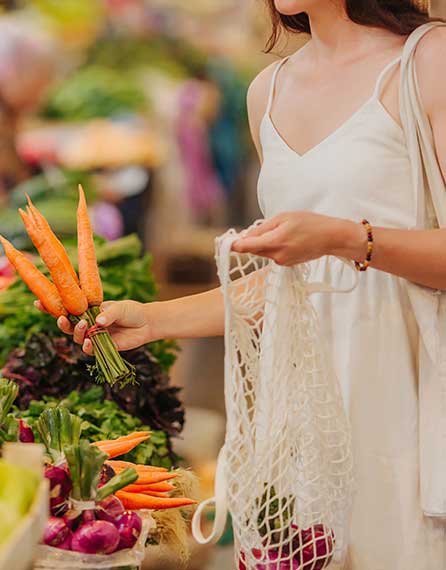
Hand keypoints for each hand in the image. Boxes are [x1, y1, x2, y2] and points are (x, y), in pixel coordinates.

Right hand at [35, 299, 157, 354]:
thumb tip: (98, 321)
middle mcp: (86, 323)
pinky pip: (89, 350)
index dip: (50, 306)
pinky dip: (87, 347)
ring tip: (83, 326)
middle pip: (67, 325)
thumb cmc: (131, 311)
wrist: (145, 324)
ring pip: (76, 337)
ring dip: (76, 333)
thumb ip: (109, 313)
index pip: (66, 307)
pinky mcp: (101, 347)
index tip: (37, 302)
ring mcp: (93, 336)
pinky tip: (88, 343)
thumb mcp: (120, 307)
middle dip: (60, 322)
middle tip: (61, 318)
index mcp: (87, 309)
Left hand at [232, 212, 360, 265]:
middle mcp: (276, 256)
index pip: (246, 247)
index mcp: (274, 242)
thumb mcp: (284, 218)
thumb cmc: (310, 223)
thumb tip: (245, 236)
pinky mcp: (287, 264)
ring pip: (263, 252)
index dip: (233, 244)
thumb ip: (262, 228)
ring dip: (264, 243)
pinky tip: (287, 238)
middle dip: (251, 240)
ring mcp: (282, 262)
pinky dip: (274, 247)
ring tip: (280, 230)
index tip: (224, 242)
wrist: (331, 238)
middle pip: (253, 250)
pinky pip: (273, 254)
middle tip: (255, 229)